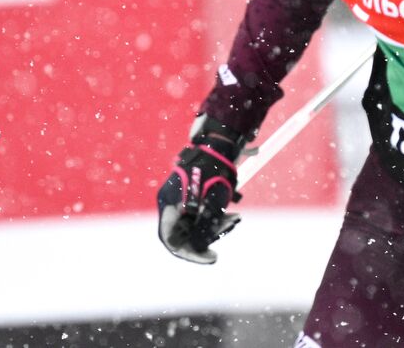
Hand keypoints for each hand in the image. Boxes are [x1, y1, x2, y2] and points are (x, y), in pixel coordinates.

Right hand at [156, 117, 246, 263]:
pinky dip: (214, 218)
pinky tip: (231, 214)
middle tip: (229, 229)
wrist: (220, 143)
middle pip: (185, 234)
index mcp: (170, 204)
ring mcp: (180, 200)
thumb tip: (200, 247)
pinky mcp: (191, 197)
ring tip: (234, 218)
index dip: (189, 253)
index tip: (211, 259)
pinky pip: (200, 215)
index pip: (171, 240)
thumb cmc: (216, 169)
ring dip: (215, 226)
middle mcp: (171, 204)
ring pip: (195, 225)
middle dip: (208, 237)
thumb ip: (206, 225)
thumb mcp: (214, 201)